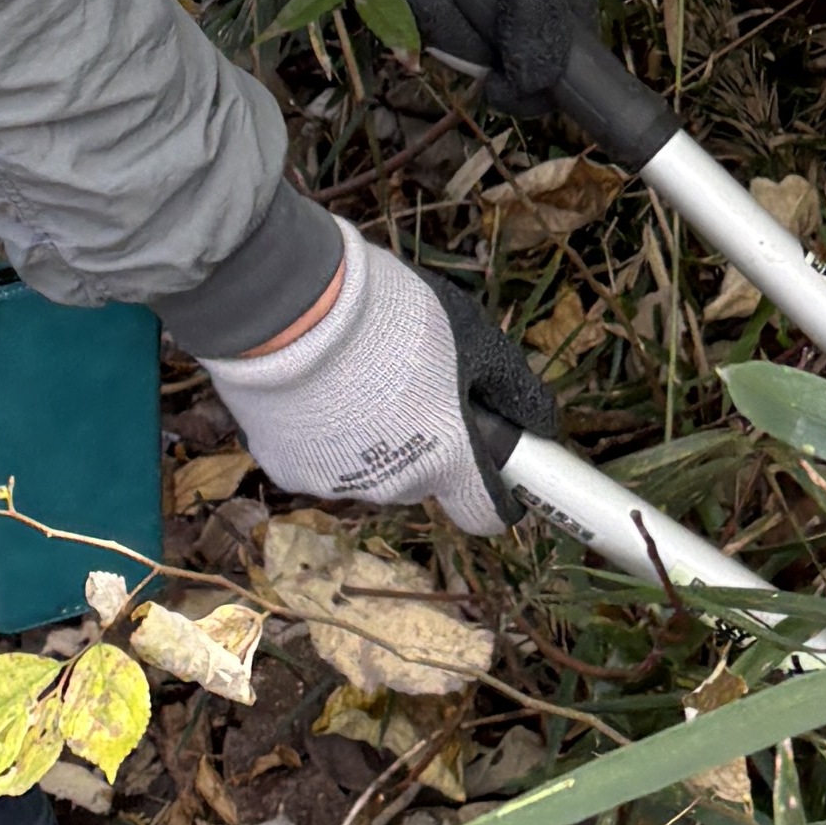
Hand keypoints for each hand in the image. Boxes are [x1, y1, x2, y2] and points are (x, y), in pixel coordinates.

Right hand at [206, 223, 558, 539]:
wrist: (290, 310)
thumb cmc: (390, 317)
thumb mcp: (471, 335)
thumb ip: (506, 385)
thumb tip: (536, 419)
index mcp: (449, 458)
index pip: (485, 514)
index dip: (491, 491)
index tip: (486, 461)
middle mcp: (397, 486)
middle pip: (423, 478)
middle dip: (423, 442)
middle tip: (407, 384)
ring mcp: (339, 483)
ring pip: (371, 468)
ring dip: (370, 436)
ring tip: (351, 377)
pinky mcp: (289, 471)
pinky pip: (321, 457)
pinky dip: (322, 434)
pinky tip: (315, 389)